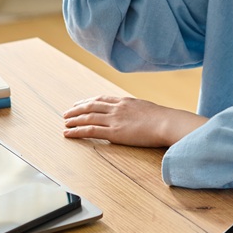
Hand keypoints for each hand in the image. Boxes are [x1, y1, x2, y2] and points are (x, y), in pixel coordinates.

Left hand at [62, 95, 205, 146]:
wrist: (167, 122)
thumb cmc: (164, 119)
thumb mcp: (148, 109)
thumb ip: (138, 111)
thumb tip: (138, 116)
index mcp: (125, 101)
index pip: (101, 99)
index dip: (88, 101)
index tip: (80, 103)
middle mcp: (117, 107)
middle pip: (91, 106)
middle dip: (77, 109)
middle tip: (67, 112)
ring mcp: (114, 119)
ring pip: (87, 117)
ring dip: (74, 119)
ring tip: (65, 122)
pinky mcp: (114, 132)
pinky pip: (90, 131)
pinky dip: (77, 131)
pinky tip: (68, 133)